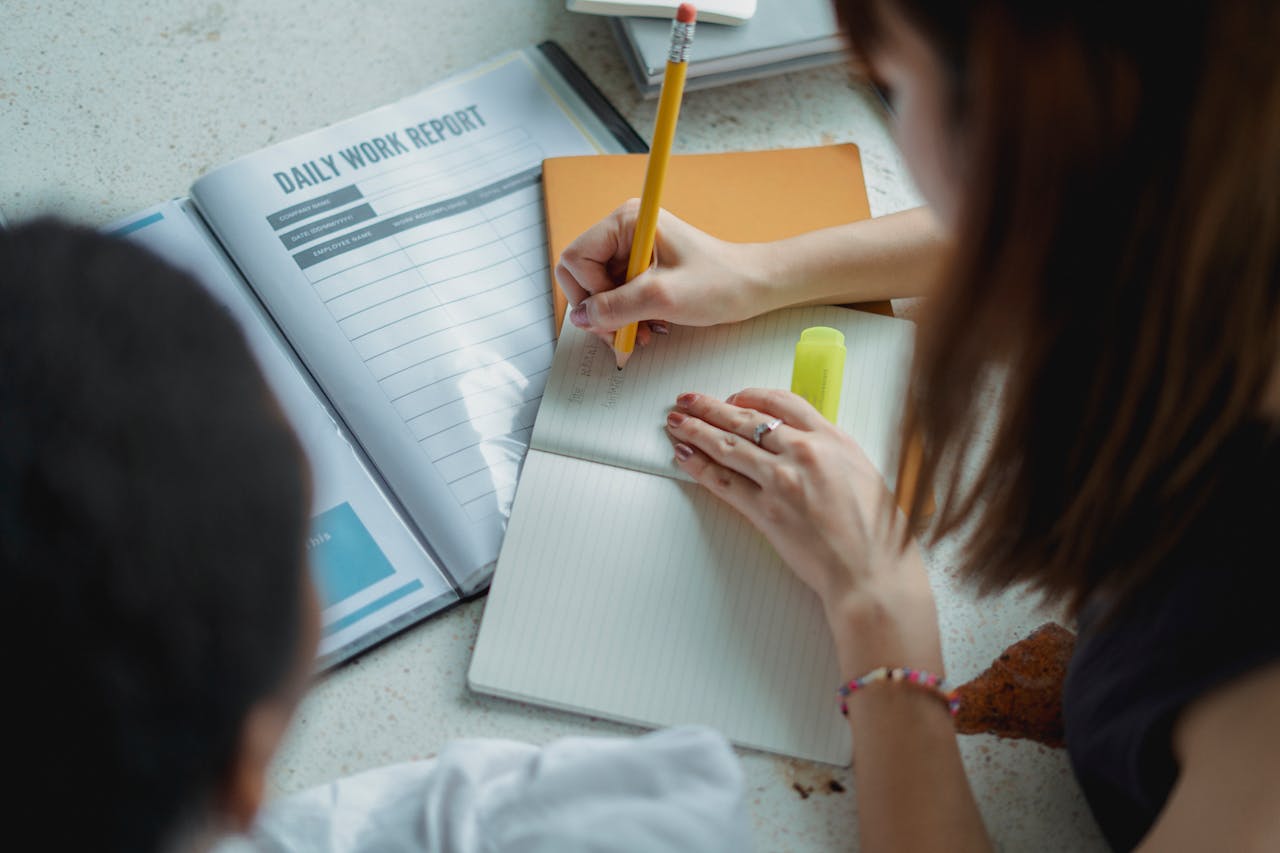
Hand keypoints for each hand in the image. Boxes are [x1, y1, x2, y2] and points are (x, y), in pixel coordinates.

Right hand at [556, 200, 775, 349]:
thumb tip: (580, 317)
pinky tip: (647, 326)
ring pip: (599, 291)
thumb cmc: (720, 282)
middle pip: (584, 276)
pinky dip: (627, 316)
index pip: (577, 258)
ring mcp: (632, 250)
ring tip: (641, 334)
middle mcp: (625, 230)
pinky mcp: (641, 268)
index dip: (589, 292)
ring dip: (615, 318)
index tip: (616, 313)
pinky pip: (617, 296)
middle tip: (623, 335)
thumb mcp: (662, 298)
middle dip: (600, 310)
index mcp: (626, 221)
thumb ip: (615, 307)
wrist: (754, 286)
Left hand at [664, 388, 942, 676]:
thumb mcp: (863, 473)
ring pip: (728, 445)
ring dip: (696, 431)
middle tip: (689, 401)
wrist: (871, 572)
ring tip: (676, 423)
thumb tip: (805, 446)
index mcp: (833, 439)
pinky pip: (723, 482)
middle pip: (746, 419)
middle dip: (711, 407)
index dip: (751, 396)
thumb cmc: (877, 533)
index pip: (783, 402)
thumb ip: (832, 454)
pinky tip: (685, 457)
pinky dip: (700, 468)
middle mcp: (804, 452)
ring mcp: (782, 480)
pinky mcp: (765, 511)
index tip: (734, 398)